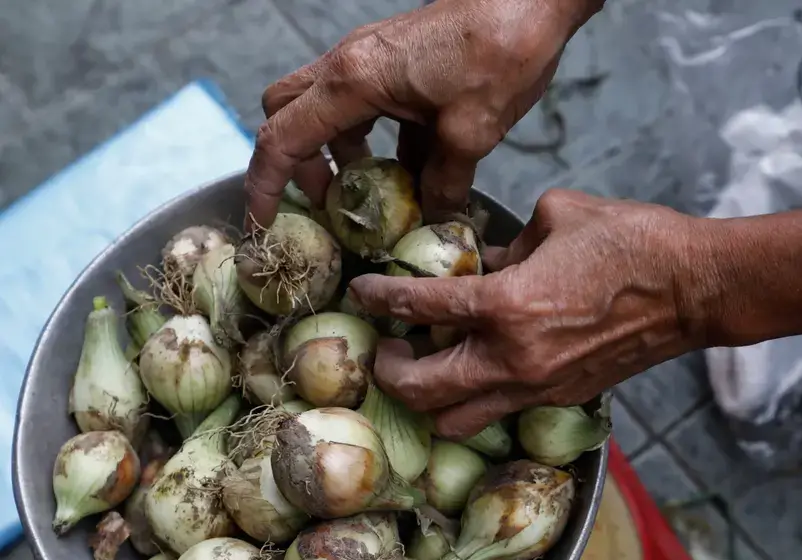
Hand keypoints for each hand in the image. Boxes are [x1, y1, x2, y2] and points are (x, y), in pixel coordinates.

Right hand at [244, 0, 603, 228]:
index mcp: (352, 80)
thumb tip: (434, 219)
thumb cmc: (499, 52)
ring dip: (341, 156)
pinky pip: (369, 107)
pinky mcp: (398, 62)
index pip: (281, 139)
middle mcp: (349, 65)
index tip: (262, 224)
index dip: (265, 187)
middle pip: (289, 116)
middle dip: (300, 167)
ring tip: (375, 199)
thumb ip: (443, 183)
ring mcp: (372, 60)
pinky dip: (379, 143)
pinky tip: (414, 173)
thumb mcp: (471, 133)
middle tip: (333, 206)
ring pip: (329, 111)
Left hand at [348, 190, 713, 436]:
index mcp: (508, 306)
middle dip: (389, 370)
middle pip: (422, 391)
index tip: (361, 291)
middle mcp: (514, 359)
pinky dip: (476, 398)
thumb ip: (504, 243)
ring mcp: (539, 388)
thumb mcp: (556, 216)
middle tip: (385, 347)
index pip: (419, 308)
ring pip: (456, 421)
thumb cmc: (633, 240)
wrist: (695, 290)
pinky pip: (500, 412)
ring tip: (426, 368)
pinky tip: (479, 369)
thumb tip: (480, 261)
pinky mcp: (562, 399)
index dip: (379, 297)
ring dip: (429, 399)